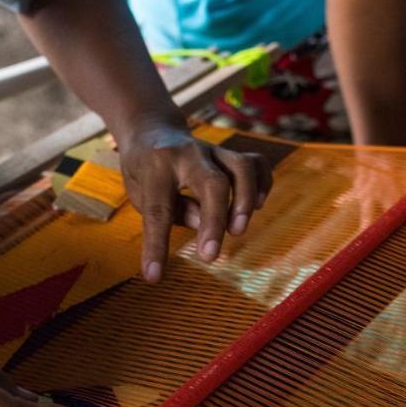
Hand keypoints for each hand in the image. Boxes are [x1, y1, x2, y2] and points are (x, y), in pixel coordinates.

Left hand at [116, 119, 272, 282]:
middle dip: (215, 221)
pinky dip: (263, 184)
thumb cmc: (144, 172)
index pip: (158, 210)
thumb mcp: (142, 192)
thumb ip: (171, 210)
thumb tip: (204, 224)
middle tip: (210, 256)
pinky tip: (258, 205)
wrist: (153, 130)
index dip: (157, 246)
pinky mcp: (231, 154)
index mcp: (156, 167)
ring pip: (242, 168)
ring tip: (238, 231)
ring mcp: (214, 151)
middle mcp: (188, 154)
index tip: (154, 276)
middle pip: (212, 183)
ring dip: (245, 201)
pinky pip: (257, 163)